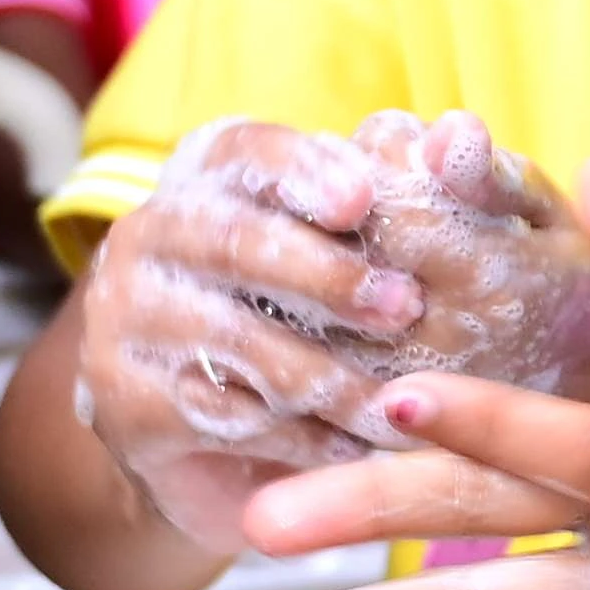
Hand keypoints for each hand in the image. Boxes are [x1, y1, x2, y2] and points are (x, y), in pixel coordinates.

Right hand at [69, 114, 589, 546]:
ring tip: (402, 402)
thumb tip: (465, 137)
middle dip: (328, 275)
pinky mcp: (126, 406)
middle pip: (235, 242)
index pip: (246, 153)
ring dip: (331, 375)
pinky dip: (303, 439)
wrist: (209, 443)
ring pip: (237, 342)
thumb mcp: (348, 252)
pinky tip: (357, 453)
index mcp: (203, 179)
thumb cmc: (305, 319)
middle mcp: (148, 237)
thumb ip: (402, 194)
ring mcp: (125, 322)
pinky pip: (226, 418)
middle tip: (405, 306)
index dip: (303, 169)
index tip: (362, 199)